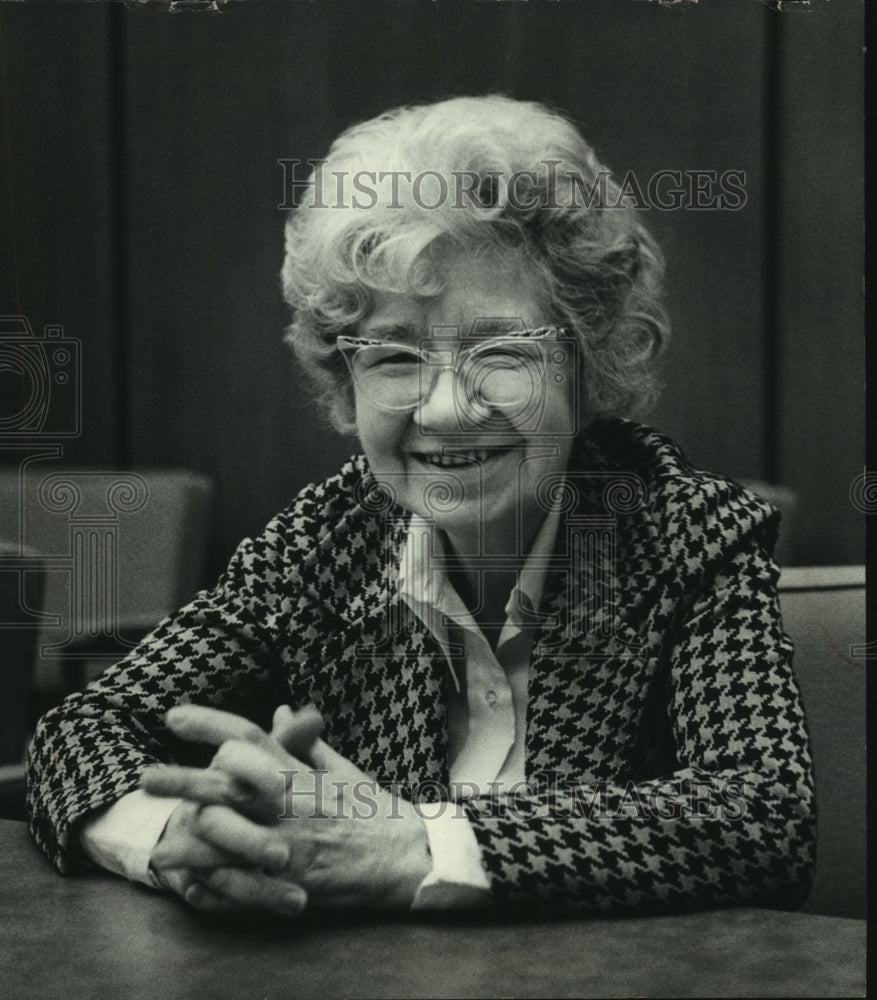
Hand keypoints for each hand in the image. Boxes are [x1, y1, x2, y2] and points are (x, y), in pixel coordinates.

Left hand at [143, 705, 431, 910]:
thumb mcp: (339, 766)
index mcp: (297, 770)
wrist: (404, 854)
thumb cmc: (372, 808)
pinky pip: (237, 873)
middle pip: (225, 782)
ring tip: (156, 833)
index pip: (248, 736)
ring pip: (225, 828)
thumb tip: (278, 710)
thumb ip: (303, 740)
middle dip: (183, 778)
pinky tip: (181, 871)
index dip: (209, 723)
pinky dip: (206, 872)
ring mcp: (285, 838)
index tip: (174, 716)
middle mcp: (287, 799)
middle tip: (146, 778)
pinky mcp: (288, 875)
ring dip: (186, 829)